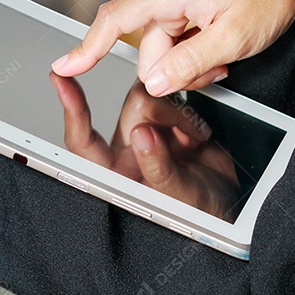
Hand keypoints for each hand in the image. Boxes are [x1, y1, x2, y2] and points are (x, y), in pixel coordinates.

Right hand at [51, 0, 294, 97]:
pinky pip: (177, 37)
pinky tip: (220, 47)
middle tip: (219, 68)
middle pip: (149, 49)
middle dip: (177, 69)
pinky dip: (195, 50)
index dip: (88, 47)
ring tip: (225, 56)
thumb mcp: (234, 38)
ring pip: (164, 48)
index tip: (64, 68)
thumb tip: (154, 83)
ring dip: (190, 62)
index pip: (116, 20)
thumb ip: (190, 62)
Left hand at [51, 72, 240, 220]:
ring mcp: (149, 136)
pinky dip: (190, 115)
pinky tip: (199, 137)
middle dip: (161, 114)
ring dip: (179, 115)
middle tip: (187, 139)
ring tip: (195, 141)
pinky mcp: (170, 124)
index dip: (72, 110)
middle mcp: (128, 152)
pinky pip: (173, 99)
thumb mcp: (179, 197)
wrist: (233, 206)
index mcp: (117, 174)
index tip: (61, 79)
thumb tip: (140, 134)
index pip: (83, 141)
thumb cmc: (203, 216)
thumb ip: (158, 166)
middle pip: (131, 107)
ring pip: (152, 98)